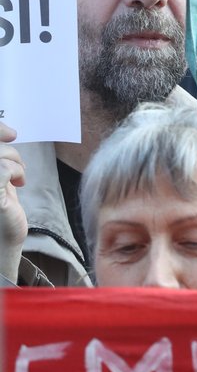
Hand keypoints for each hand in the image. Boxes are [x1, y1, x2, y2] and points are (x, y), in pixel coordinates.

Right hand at [0, 123, 27, 280]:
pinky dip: (16, 171)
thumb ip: (1, 155)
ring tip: (18, 177)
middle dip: (9, 151)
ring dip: (15, 162)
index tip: (12, 134)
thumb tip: (10, 132)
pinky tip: (19, 183)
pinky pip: (3, 168)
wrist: (4, 239)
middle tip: (19, 167)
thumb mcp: (1, 174)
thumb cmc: (2, 207)